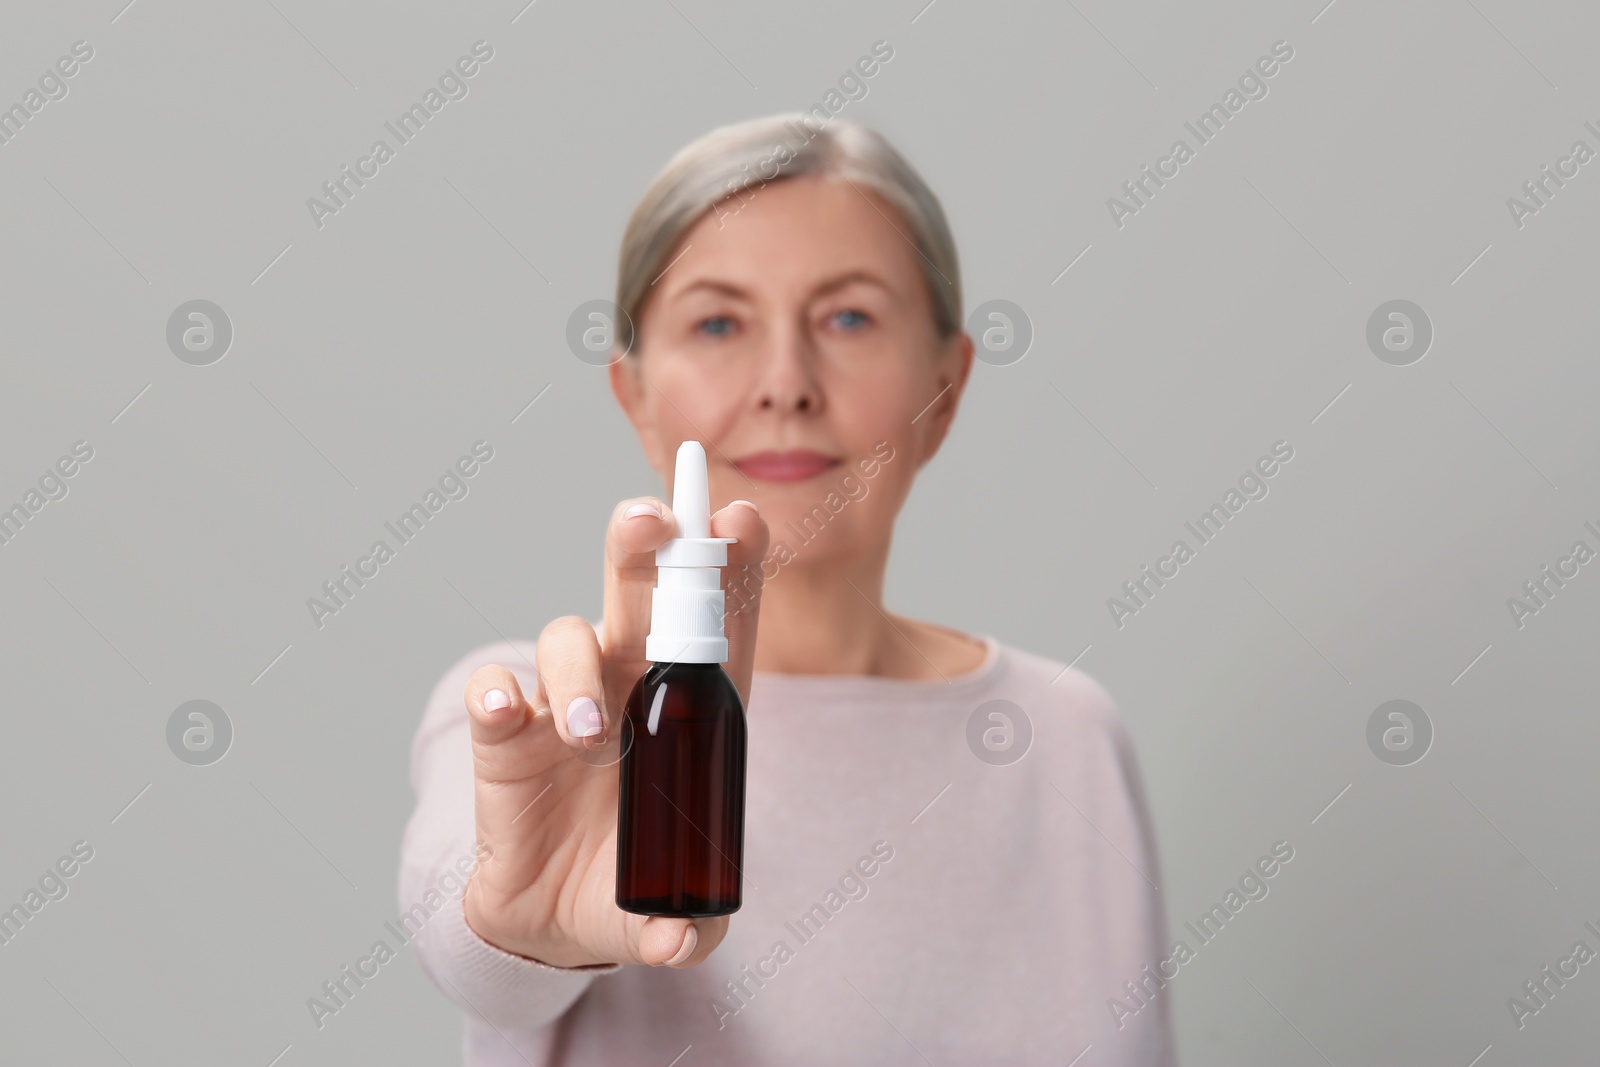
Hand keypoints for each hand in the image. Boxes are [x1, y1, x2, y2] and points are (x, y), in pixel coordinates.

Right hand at [460, 495, 766, 968]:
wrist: (552, 919)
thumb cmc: (630, 885)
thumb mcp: (671, 913)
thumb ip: (689, 927)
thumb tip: (680, 941)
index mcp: (695, 707)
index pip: (721, 624)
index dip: (734, 568)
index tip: (741, 521)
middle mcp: (633, 684)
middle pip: (642, 594)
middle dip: (648, 547)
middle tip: (654, 522)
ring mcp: (567, 702)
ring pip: (569, 638)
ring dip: (579, 669)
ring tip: (590, 733)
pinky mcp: (506, 735)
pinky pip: (496, 692)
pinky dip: (499, 693)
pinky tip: (508, 709)